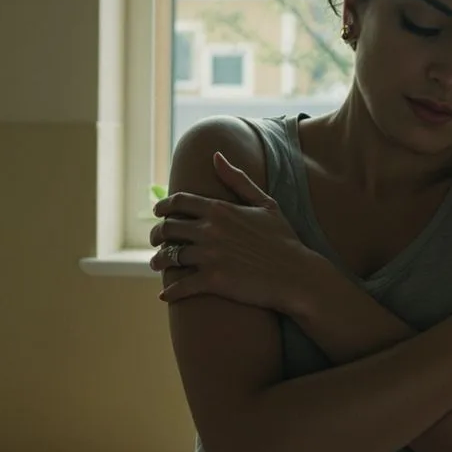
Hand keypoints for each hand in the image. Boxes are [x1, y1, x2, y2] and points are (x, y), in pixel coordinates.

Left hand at [151, 151, 315, 312]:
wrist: (297, 275)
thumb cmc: (284, 239)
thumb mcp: (265, 203)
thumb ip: (238, 179)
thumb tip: (216, 156)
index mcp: (220, 209)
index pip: (179, 202)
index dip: (163, 206)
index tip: (157, 211)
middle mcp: (210, 230)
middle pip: (168, 228)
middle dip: (156, 234)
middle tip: (155, 241)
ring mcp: (210, 256)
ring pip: (169, 257)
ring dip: (159, 262)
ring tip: (157, 265)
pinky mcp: (213, 281)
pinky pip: (181, 286)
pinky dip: (170, 291)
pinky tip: (165, 295)